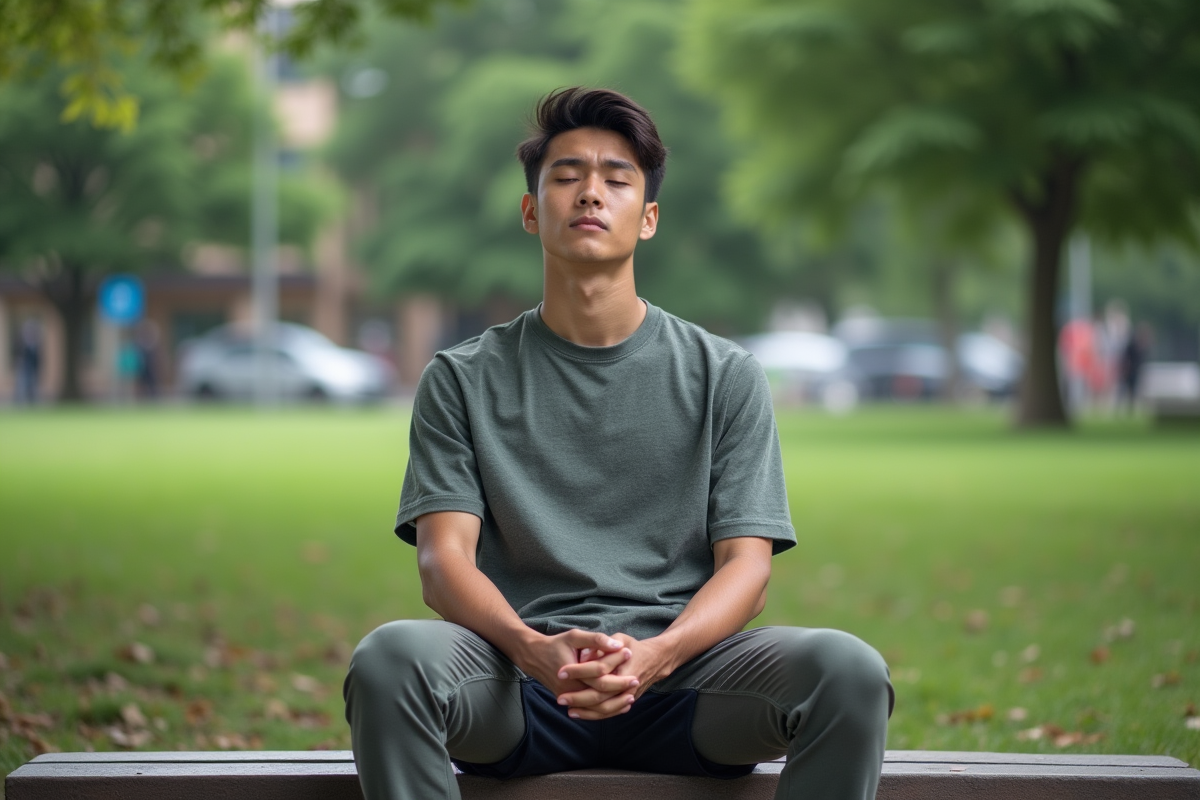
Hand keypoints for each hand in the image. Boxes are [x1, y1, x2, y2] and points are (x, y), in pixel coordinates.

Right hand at [514, 629, 635, 704]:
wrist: (534, 657)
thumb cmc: (555, 644)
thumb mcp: (574, 636)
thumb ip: (595, 639)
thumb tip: (617, 645)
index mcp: (573, 675)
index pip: (600, 673)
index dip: (617, 663)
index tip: (630, 653)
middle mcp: (571, 691)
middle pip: (601, 695)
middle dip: (620, 688)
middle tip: (636, 680)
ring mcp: (570, 699)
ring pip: (596, 708)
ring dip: (615, 704)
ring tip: (631, 695)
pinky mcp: (571, 701)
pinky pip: (591, 710)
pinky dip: (606, 710)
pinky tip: (619, 705)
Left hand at [557, 633, 677, 719]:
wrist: (655, 660)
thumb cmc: (633, 647)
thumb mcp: (620, 638)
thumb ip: (601, 644)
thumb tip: (583, 656)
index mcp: (623, 665)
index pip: (598, 670)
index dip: (579, 671)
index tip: (561, 671)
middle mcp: (627, 684)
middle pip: (599, 695)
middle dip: (578, 698)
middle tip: (560, 698)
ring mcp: (628, 696)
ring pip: (604, 709)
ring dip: (585, 711)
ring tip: (567, 709)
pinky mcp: (626, 702)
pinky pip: (609, 713)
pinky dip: (594, 715)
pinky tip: (579, 713)